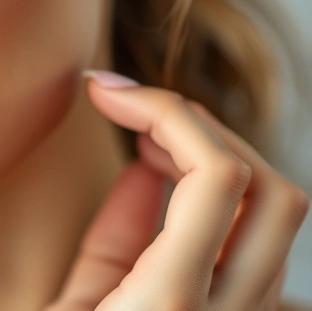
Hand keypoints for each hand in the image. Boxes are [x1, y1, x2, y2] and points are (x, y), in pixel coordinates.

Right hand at [47, 70, 309, 310]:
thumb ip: (110, 243)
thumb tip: (144, 168)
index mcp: (169, 304)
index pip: (216, 177)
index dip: (165, 111)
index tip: (104, 91)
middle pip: (272, 189)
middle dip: (202, 129)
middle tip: (133, 112)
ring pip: (277, 218)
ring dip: (215, 160)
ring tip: (145, 146)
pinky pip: (264, 253)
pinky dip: (225, 204)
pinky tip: (169, 190)